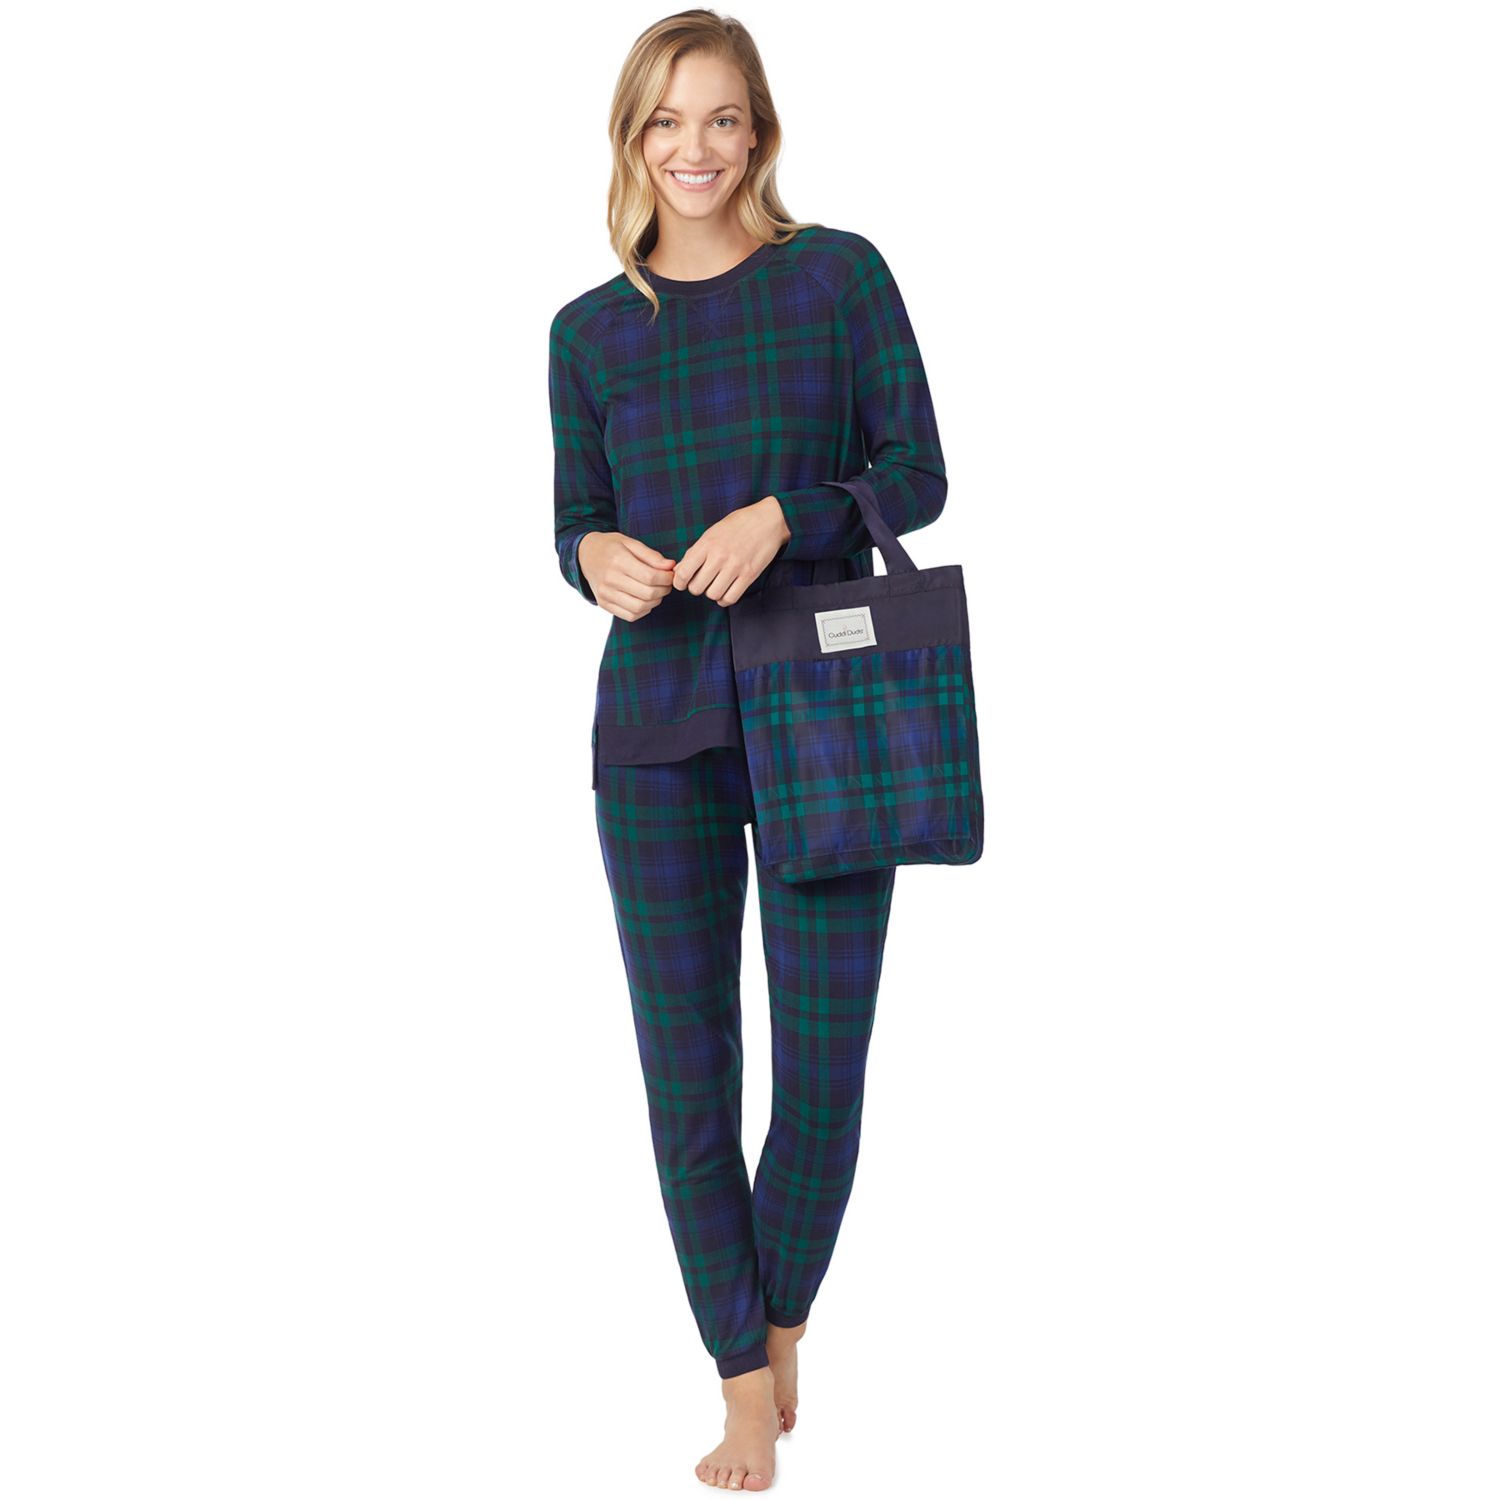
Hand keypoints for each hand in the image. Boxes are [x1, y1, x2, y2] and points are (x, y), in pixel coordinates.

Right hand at [578, 531, 677, 621]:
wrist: (585, 555)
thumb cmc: (610, 547)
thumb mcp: (630, 542)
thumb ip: (651, 555)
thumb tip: (670, 566)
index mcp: (618, 560)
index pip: (650, 576)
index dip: (666, 578)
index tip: (670, 575)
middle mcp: (610, 579)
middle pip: (647, 594)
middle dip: (663, 590)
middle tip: (666, 583)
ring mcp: (605, 594)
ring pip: (640, 607)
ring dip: (655, 602)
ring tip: (656, 591)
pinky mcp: (604, 604)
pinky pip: (630, 616)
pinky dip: (643, 610)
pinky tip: (644, 599)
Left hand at [671, 497, 790, 606]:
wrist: (767, 520)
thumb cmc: (737, 525)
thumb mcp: (712, 533)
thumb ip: (694, 552)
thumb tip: (678, 570)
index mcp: (707, 544)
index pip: (684, 573)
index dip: (679, 582)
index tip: (683, 583)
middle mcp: (720, 556)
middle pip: (696, 588)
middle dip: (696, 588)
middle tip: (702, 582)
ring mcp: (735, 567)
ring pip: (713, 595)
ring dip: (711, 593)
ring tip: (715, 585)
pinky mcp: (749, 575)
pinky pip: (730, 598)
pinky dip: (725, 599)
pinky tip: (725, 591)